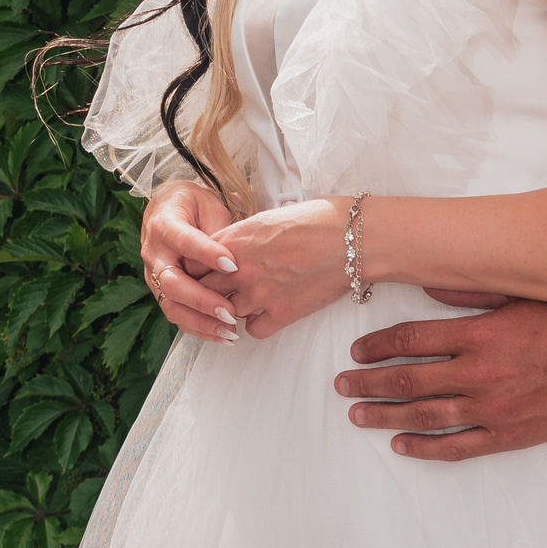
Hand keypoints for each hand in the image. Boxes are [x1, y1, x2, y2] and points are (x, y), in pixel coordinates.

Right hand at [141, 179, 240, 342]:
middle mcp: (153, 253)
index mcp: (164, 225)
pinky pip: (176, 315)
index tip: (233, 266)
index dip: (207, 254)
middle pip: (172, 283)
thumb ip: (218, 230)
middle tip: (231, 312)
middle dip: (202, 301)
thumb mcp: (208, 205)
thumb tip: (234, 260)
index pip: (184, 242)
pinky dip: (198, 328)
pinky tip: (222, 336)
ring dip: (201, 323)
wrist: (167, 208)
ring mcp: (153, 276)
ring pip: (171, 306)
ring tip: (230, 332)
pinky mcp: (161, 292)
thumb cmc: (193, 205)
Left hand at [199, 198, 347, 338]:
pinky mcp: (282, 313)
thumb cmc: (320, 219)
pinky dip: (255, 324)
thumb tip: (234, 246)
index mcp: (236, 240)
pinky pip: (253, 330)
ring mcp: (260, 294)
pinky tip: (263, 314)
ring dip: (229, 309)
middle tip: (214, 291)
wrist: (354, 238)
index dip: (195, 268)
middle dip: (206, 291)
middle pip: (202, 290)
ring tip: (240, 303)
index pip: (193, 262)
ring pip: (223, 313)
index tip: (201, 271)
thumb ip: (245, 235)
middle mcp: (241, 269)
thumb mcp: (271, 217)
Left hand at [334, 299, 546, 459]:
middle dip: (368, 381)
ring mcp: (490, 408)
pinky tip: (401, 444)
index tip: (358, 349)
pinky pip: (456, 446)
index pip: (412, 338)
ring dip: (385, 415)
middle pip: (407, 379)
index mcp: (479, 334)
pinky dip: (424, 447)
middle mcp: (478, 372)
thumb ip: (471, 294)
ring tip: (358, 414)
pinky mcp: (506, 434)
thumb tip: (429, 289)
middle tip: (342, 384)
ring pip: (423, 415)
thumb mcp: (521, 296)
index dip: (378, 345)